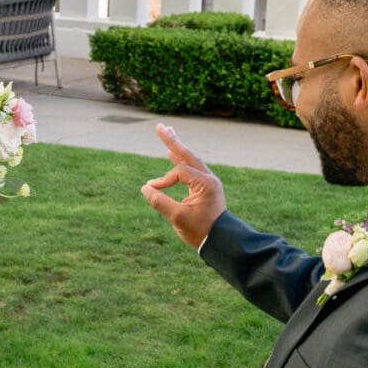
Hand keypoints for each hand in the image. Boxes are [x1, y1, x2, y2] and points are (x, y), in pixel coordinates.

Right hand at [141, 125, 224, 249]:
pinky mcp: (205, 188)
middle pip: (187, 154)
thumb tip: (146, 188)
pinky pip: (191, 169)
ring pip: (190, 159)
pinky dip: (180, 161)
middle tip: (160, 126)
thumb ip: (160, 202)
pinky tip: (172, 154)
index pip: (179, 172)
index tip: (153, 190)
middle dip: (172, 141)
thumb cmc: (201, 231)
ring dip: (177, 148)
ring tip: (168, 132)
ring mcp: (208, 182)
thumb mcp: (178, 218)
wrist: (221, 241)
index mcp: (205, 183)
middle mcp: (208, 178)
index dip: (164, 180)